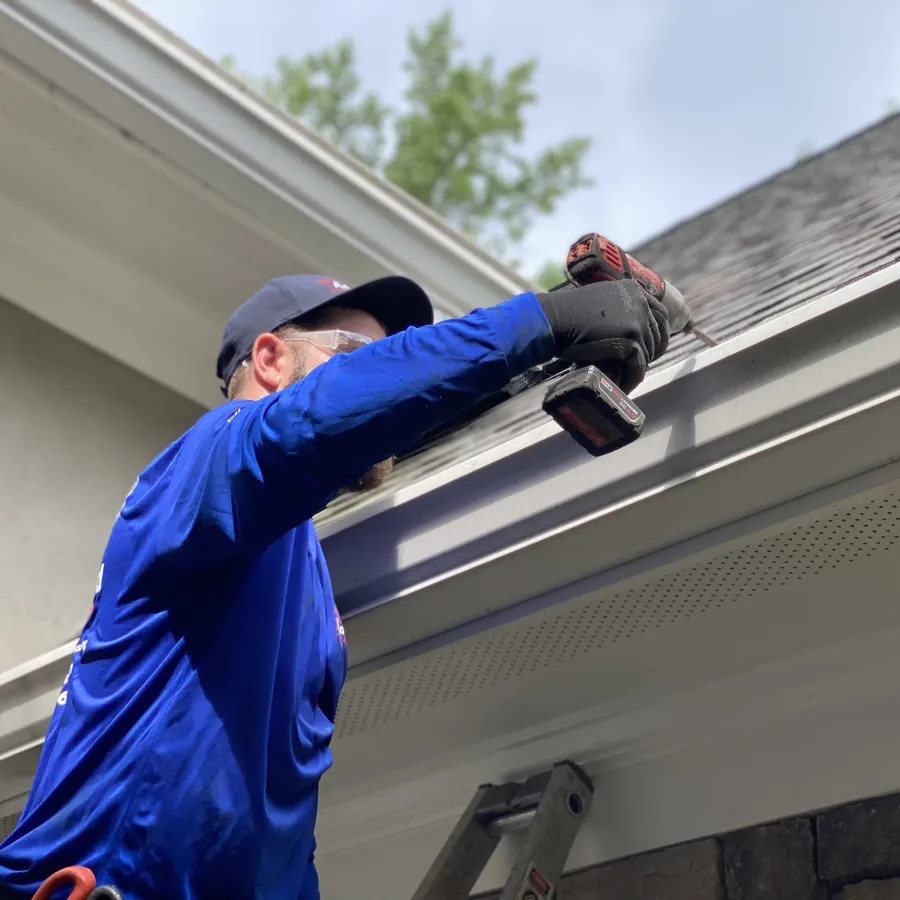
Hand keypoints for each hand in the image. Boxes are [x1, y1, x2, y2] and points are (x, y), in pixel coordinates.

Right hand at [535, 280, 669, 392]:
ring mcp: (637, 321)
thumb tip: (625, 326)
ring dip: (638, 367)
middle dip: (650, 352)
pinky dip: (631, 379)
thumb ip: (617, 307)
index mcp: (634, 290)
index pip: (660, 313)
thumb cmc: (567, 314)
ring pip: (648, 352)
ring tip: (626, 379)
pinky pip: (637, 366)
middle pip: (659, 334)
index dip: (659, 333)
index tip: (652, 348)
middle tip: (636, 367)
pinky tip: (623, 387)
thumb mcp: (599, 301)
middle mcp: (640, 302)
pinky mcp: (630, 340)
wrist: (554, 320)